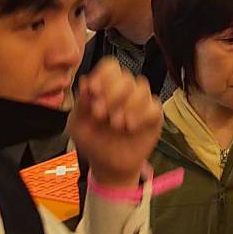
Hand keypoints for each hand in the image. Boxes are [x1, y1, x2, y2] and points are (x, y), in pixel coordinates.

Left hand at [70, 59, 163, 189]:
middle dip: (112, 93)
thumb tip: (85, 81)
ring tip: (116, 123)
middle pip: (126, 76)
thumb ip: (81, 104)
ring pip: (142, 88)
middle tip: (100, 112)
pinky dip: (142, 114)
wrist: (108, 166)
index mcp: (106, 87)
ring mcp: (141, 103)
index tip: (93, 90)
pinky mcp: (153, 117)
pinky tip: (130, 126)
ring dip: (127, 104)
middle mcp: (125, 91)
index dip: (103, 75)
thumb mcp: (78, 125)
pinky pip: (154, 106)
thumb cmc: (93, 141)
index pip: (110, 67)